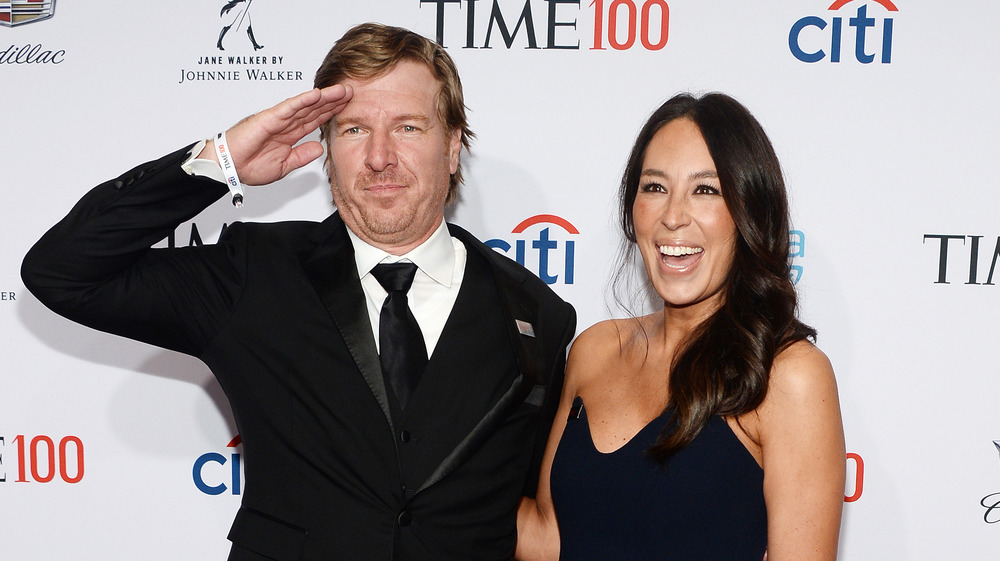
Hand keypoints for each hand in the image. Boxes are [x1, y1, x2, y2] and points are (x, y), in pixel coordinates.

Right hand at [199, 84, 352, 184]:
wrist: (228, 167)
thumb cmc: (249, 165)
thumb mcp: (284, 165)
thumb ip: (301, 156)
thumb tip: (319, 148)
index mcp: (289, 134)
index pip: (315, 120)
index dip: (332, 113)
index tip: (349, 107)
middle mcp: (285, 123)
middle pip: (314, 109)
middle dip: (333, 101)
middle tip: (351, 92)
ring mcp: (278, 119)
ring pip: (305, 105)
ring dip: (323, 97)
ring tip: (341, 90)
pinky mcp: (268, 118)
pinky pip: (288, 107)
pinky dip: (302, 101)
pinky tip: (316, 95)